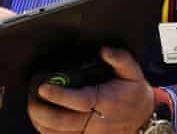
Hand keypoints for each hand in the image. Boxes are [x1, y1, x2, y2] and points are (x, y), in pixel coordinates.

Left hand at [28, 47, 154, 133]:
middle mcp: (95, 122)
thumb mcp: (133, 72)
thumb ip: (120, 59)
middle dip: (41, 111)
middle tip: (31, 98)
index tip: (43, 87)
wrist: (145, 120)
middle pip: (62, 122)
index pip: (79, 100)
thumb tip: (104, 50)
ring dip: (40, 123)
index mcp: (105, 102)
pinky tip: (40, 122)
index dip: (59, 95)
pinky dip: (48, 133)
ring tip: (32, 108)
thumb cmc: (134, 95)